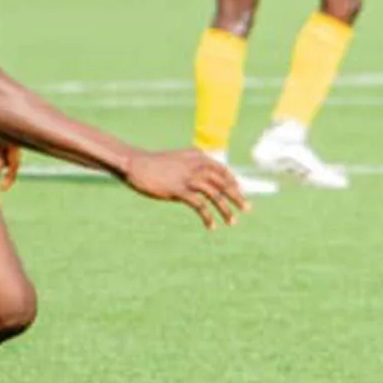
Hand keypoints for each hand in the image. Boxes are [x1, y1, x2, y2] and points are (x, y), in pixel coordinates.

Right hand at [124, 149, 248, 229]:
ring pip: (216, 195)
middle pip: (224, 182)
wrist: (135, 164)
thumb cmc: (156, 164)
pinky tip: (211, 226)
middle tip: (247, 208)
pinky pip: (200, 206)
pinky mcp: (179, 190)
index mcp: (199, 156)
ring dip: (226, 209)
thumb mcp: (179, 160)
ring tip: (232, 222)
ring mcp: (189, 177)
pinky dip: (208, 217)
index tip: (240, 193)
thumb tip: (206, 177)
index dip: (233, 183)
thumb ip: (193, 165)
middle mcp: (197, 165)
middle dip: (237, 196)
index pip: (223, 170)